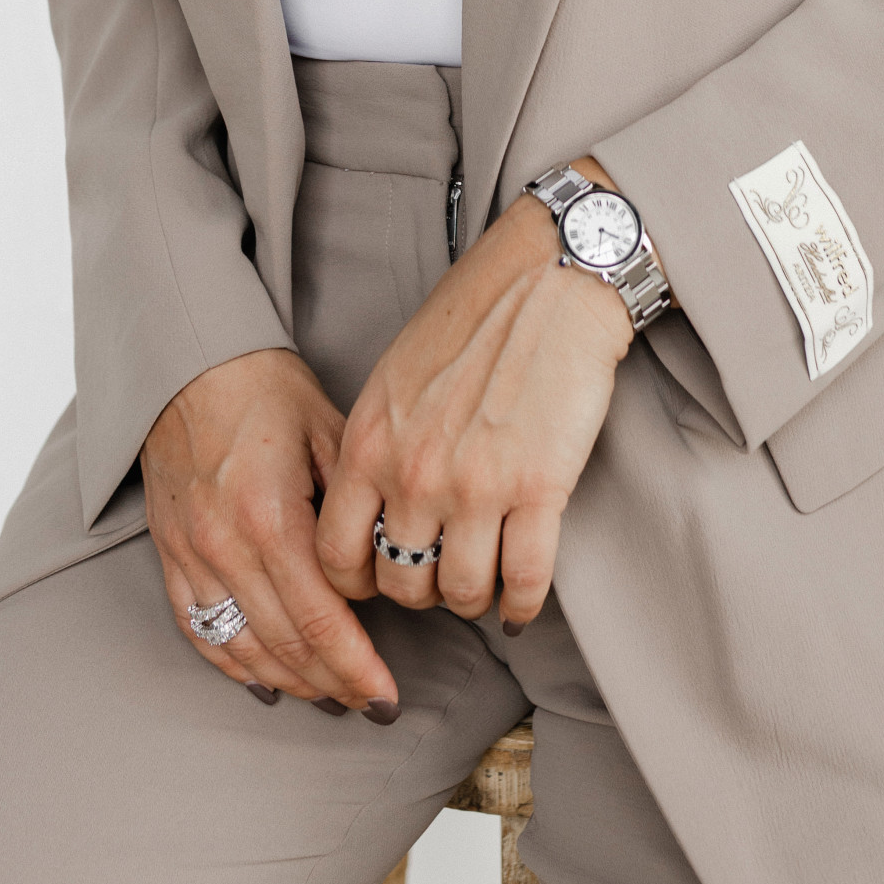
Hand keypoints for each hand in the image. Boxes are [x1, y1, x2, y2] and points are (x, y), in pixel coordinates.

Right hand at [141, 348, 400, 715]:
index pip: (318, 620)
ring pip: (241, 648)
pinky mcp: (168, 554)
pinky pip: (198, 629)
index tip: (388, 695)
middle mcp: (224, 546)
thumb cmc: (267, 390)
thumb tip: (382, 571)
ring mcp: (190, 555)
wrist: (191, 363)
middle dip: (333, 684)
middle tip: (374, 705)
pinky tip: (266, 682)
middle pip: (284, 645)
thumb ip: (354, 507)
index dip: (357, 667)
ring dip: (290, 683)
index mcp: (270, 516)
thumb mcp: (330, 433)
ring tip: (331, 699)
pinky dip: (234, 664)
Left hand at [314, 183, 632, 632]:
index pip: (335, 554)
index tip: (381, 575)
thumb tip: (372, 509)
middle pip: (400, 584)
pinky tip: (522, 601)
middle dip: (421, 590)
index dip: (357, 581)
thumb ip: (378, 444)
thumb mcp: (396, 376)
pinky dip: (522, 604)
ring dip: (473, 598)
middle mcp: (413, 472)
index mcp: (369, 441)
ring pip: (461, 594)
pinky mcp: (539, 489)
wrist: (549, 278)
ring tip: (483, 583)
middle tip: (440, 576)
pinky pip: (524, 582)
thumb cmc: (475, 316)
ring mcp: (476, 485)